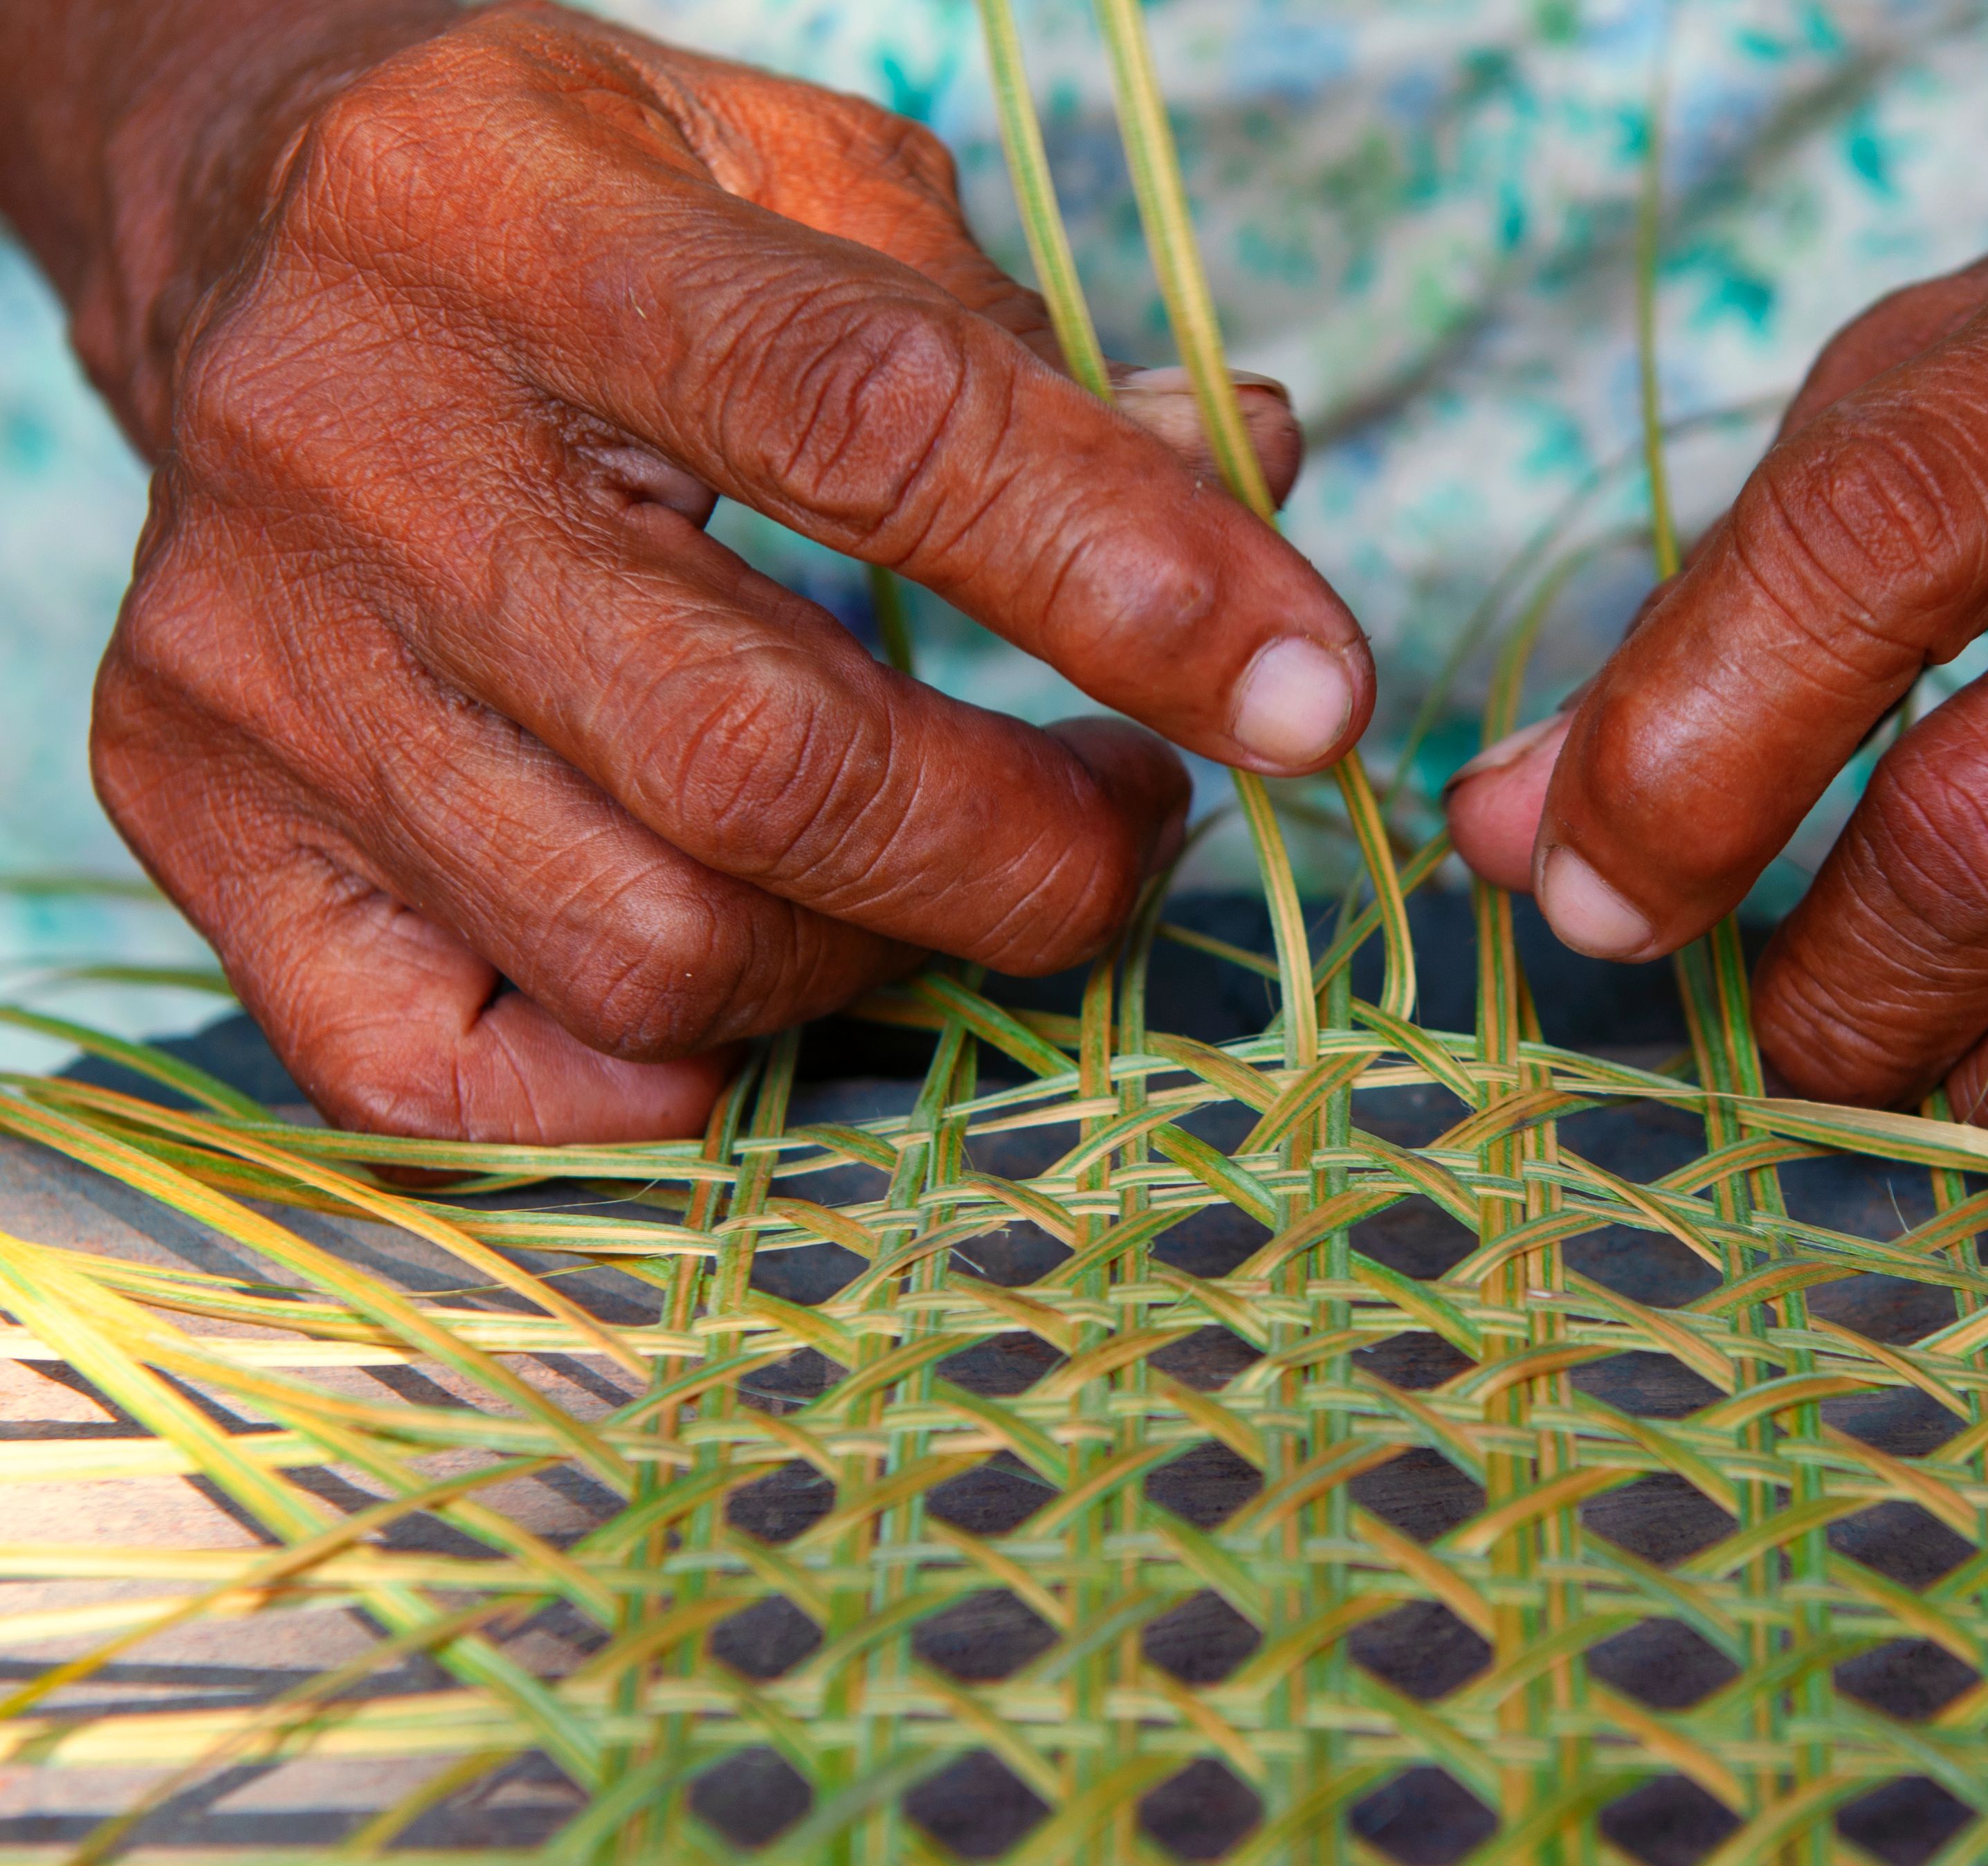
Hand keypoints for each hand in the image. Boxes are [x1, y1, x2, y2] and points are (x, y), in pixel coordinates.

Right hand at [5, 0, 1365, 1140]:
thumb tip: (1259, 488)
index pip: (881, 426)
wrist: (237, 224)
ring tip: (946, 863)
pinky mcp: (191, 816)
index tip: (1312, 694)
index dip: (1133, 582)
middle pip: (763, 762)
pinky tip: (737, 976)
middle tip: (1135, 820)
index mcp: (519, 225)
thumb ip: (1033, 344)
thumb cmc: (578, 212)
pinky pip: (446, 1079)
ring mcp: (255, 664)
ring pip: (649, 947)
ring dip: (874, 958)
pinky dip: (646, 1081)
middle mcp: (352, 447)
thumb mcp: (799, 177)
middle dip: (1026, 852)